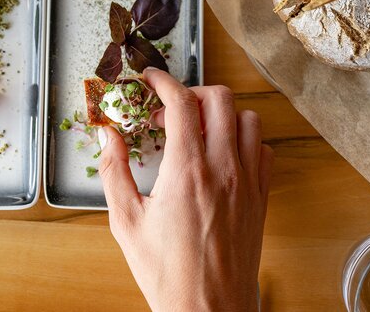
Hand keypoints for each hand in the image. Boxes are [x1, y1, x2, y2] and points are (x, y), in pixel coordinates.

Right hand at [98, 68, 272, 311]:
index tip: (151, 80)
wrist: (209, 310)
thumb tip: (106, 137)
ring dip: (222, 114)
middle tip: (168, 113)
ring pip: (248, 118)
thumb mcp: (125, 222)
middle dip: (191, 93)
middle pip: (220, 98)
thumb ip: (114, 172)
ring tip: (197, 132)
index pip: (181, 102)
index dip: (164, 81)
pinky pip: (263, 149)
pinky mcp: (261, 197)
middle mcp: (223, 169)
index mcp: (187, 171)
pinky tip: (223, 156)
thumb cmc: (168, 273)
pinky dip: (245, 141)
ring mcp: (248, 182)